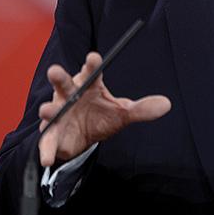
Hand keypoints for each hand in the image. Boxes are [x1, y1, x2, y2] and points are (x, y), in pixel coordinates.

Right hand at [38, 52, 170, 166]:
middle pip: (64, 83)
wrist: (84, 139)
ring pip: (52, 108)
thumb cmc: (101, 116)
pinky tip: (47, 157)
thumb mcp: (123, 112)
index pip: (92, 72)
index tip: (94, 57)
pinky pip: (47, 140)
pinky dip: (46, 148)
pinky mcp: (52, 133)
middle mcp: (71, 95)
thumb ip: (142, 109)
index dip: (92, 64)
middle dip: (59, 77)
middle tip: (55, 71)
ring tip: (48, 110)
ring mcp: (59, 113)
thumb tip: (167, 104)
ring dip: (49, 109)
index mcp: (89, 85)